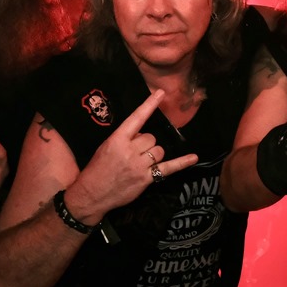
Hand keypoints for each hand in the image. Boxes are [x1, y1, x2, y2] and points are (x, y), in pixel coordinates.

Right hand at [67, 90, 198, 221]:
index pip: (136, 118)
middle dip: (146, 144)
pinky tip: (194, 157)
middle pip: (151, 138)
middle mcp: (130, 150)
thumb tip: (143, 134)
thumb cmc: (97, 168)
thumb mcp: (106, 147)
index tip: (160, 93)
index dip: (149, 105)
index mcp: (117, 139)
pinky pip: (168, 168)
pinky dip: (182, 162)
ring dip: (154, 154)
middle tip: (135, 153)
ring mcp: (139, 165)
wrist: (92, 193)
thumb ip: (125, 138)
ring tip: (142, 162)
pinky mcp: (146, 179)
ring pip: (159, 150)